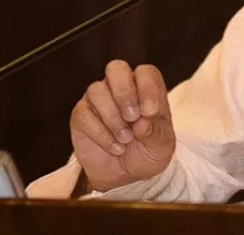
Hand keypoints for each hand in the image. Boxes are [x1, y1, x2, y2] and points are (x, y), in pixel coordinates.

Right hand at [70, 60, 175, 192]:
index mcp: (146, 88)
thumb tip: (142, 124)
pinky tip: (115, 147)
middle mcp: (121, 88)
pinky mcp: (81, 116)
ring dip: (113, 117)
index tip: (150, 112)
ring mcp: (99, 100)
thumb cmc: (147, 152)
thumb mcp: (161, 146)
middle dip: (125, 92)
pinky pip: (84, 115)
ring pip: (97, 90)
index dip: (147, 87)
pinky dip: (101, 133)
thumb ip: (156, 133)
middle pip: (116, 68)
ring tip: (126, 139)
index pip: (145, 72)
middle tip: (133, 117)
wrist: (126, 176)